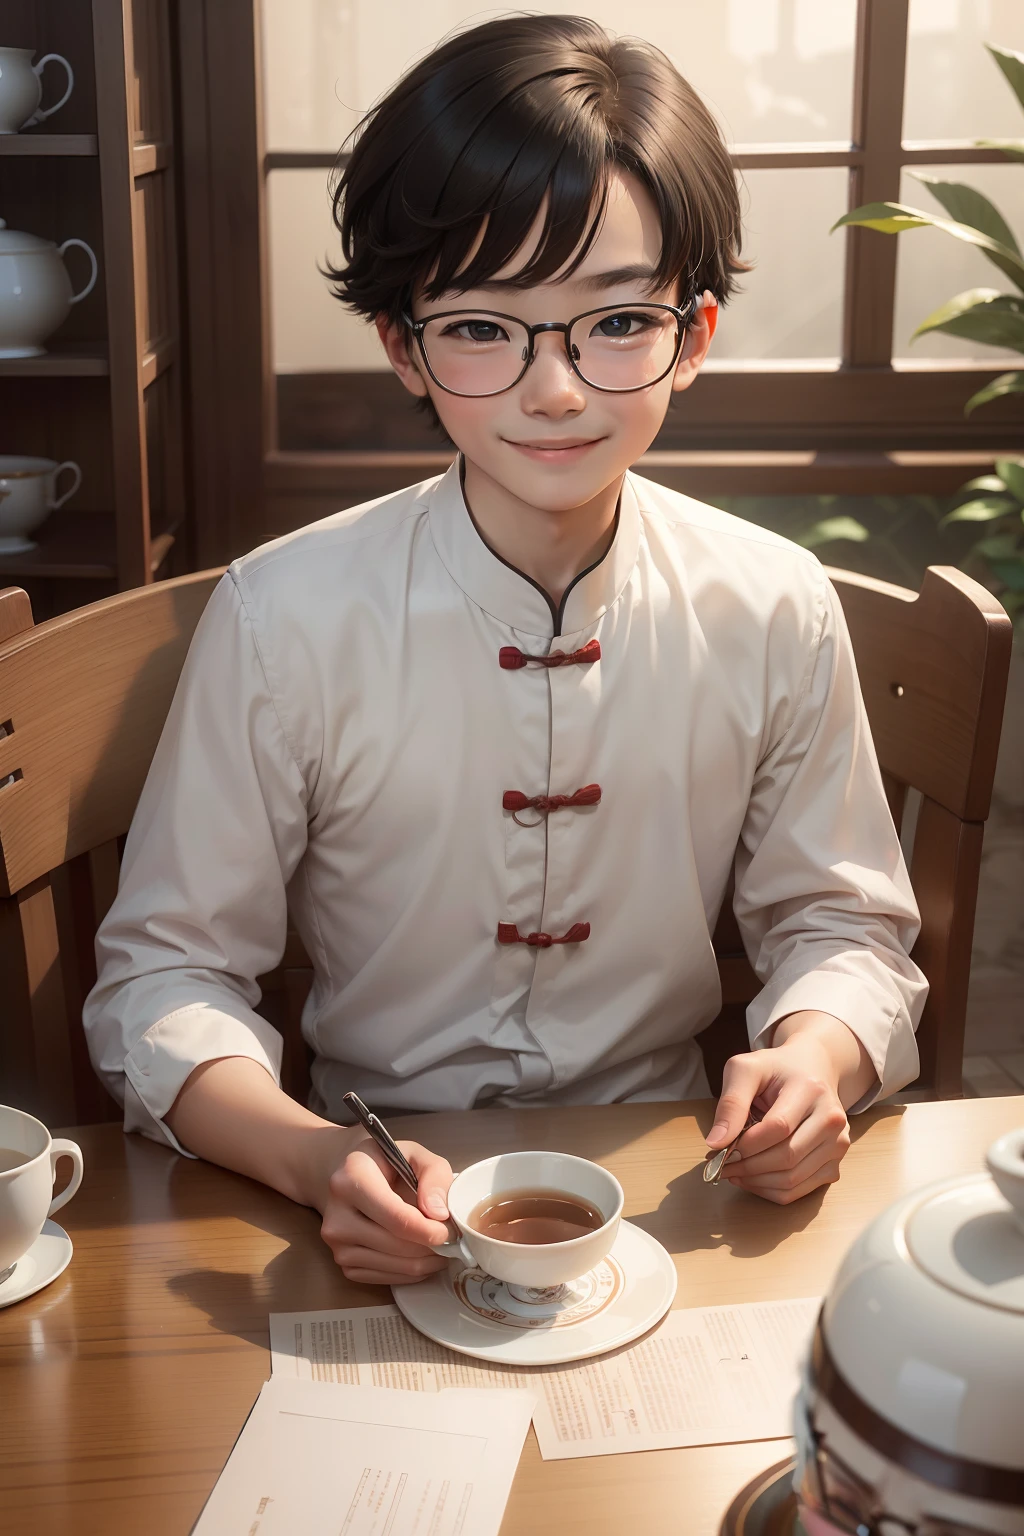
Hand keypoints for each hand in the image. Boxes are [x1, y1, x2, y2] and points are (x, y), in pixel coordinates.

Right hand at [318, 1128, 454, 1284]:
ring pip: (395, 1266)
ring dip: (426, 1261)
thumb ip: (434, 1175)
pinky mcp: (344, 1265)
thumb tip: (438, 1213)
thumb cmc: (384, 1163)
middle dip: (433, 1247)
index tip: (451, 1230)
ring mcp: (337, 1244)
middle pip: (398, 1246)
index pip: (398, 1218)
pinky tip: (421, 1255)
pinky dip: (410, 1271)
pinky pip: (387, 1279)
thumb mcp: (414, 1153)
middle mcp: (337, 1214)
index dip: (430, 1230)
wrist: (347, 1177)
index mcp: (352, 1179)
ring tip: (440, 1246)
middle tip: (452, 1239)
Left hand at [705, 1028, 852, 1204]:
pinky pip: (798, 1191)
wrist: (812, 1070)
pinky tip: (752, 1177)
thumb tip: (715, 1143)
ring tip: (733, 1170)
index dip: (746, 1143)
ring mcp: (837, 1145)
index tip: (719, 1148)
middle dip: (747, 1165)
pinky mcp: (834, 1164)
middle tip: (720, 1165)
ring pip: (792, 1180)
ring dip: (755, 1182)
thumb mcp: (746, 1070)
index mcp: (811, 1089)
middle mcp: (832, 1119)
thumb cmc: (775, 1070)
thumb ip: (731, 1103)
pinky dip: (769, 1190)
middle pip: (786, 1157)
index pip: (778, 1127)